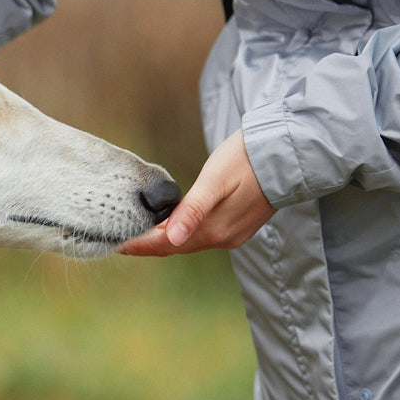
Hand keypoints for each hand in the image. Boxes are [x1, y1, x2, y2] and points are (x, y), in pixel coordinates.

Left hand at [119, 130, 274, 255]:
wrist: (285, 152)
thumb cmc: (246, 159)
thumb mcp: (215, 180)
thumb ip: (192, 210)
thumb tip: (170, 238)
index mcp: (213, 229)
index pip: (165, 244)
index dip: (138, 245)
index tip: (114, 245)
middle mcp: (222, 238)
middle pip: (174, 246)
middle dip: (146, 244)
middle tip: (116, 239)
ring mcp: (231, 235)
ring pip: (186, 242)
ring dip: (162, 239)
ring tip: (135, 232)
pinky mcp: (237, 227)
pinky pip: (200, 235)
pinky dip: (180, 233)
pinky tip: (168, 224)